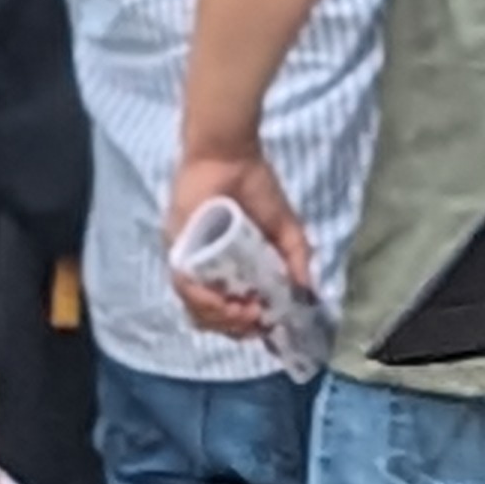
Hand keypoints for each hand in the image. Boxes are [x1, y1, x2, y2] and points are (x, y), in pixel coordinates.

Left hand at [162, 146, 310, 339]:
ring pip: (195, 308)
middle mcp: (206, 270)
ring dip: (221, 319)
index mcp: (229, 269)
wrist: (230, 155)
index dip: (247, 326)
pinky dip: (202, 299)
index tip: (266, 324)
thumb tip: (307, 294)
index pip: (230, 313)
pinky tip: (223, 301)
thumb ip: (298, 259)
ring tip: (244, 312)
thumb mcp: (286, 230)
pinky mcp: (177, 247)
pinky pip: (182, 285)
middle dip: (235, 328)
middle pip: (211, 318)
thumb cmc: (256, 187)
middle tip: (256, 319)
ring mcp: (189, 261)